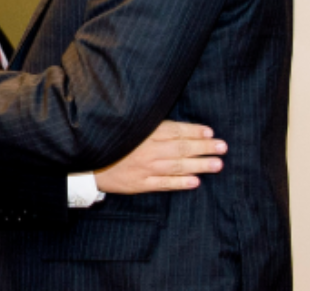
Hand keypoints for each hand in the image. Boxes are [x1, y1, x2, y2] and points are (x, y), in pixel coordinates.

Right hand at [93, 121, 226, 193]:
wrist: (86, 163)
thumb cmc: (110, 141)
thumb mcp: (128, 127)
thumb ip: (149, 125)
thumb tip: (174, 124)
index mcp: (144, 133)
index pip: (175, 131)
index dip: (194, 131)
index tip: (210, 132)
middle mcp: (147, 150)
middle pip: (181, 148)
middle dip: (204, 148)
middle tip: (223, 147)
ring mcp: (144, 169)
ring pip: (177, 166)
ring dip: (199, 165)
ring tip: (217, 164)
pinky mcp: (139, 184)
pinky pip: (163, 184)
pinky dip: (180, 183)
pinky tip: (195, 182)